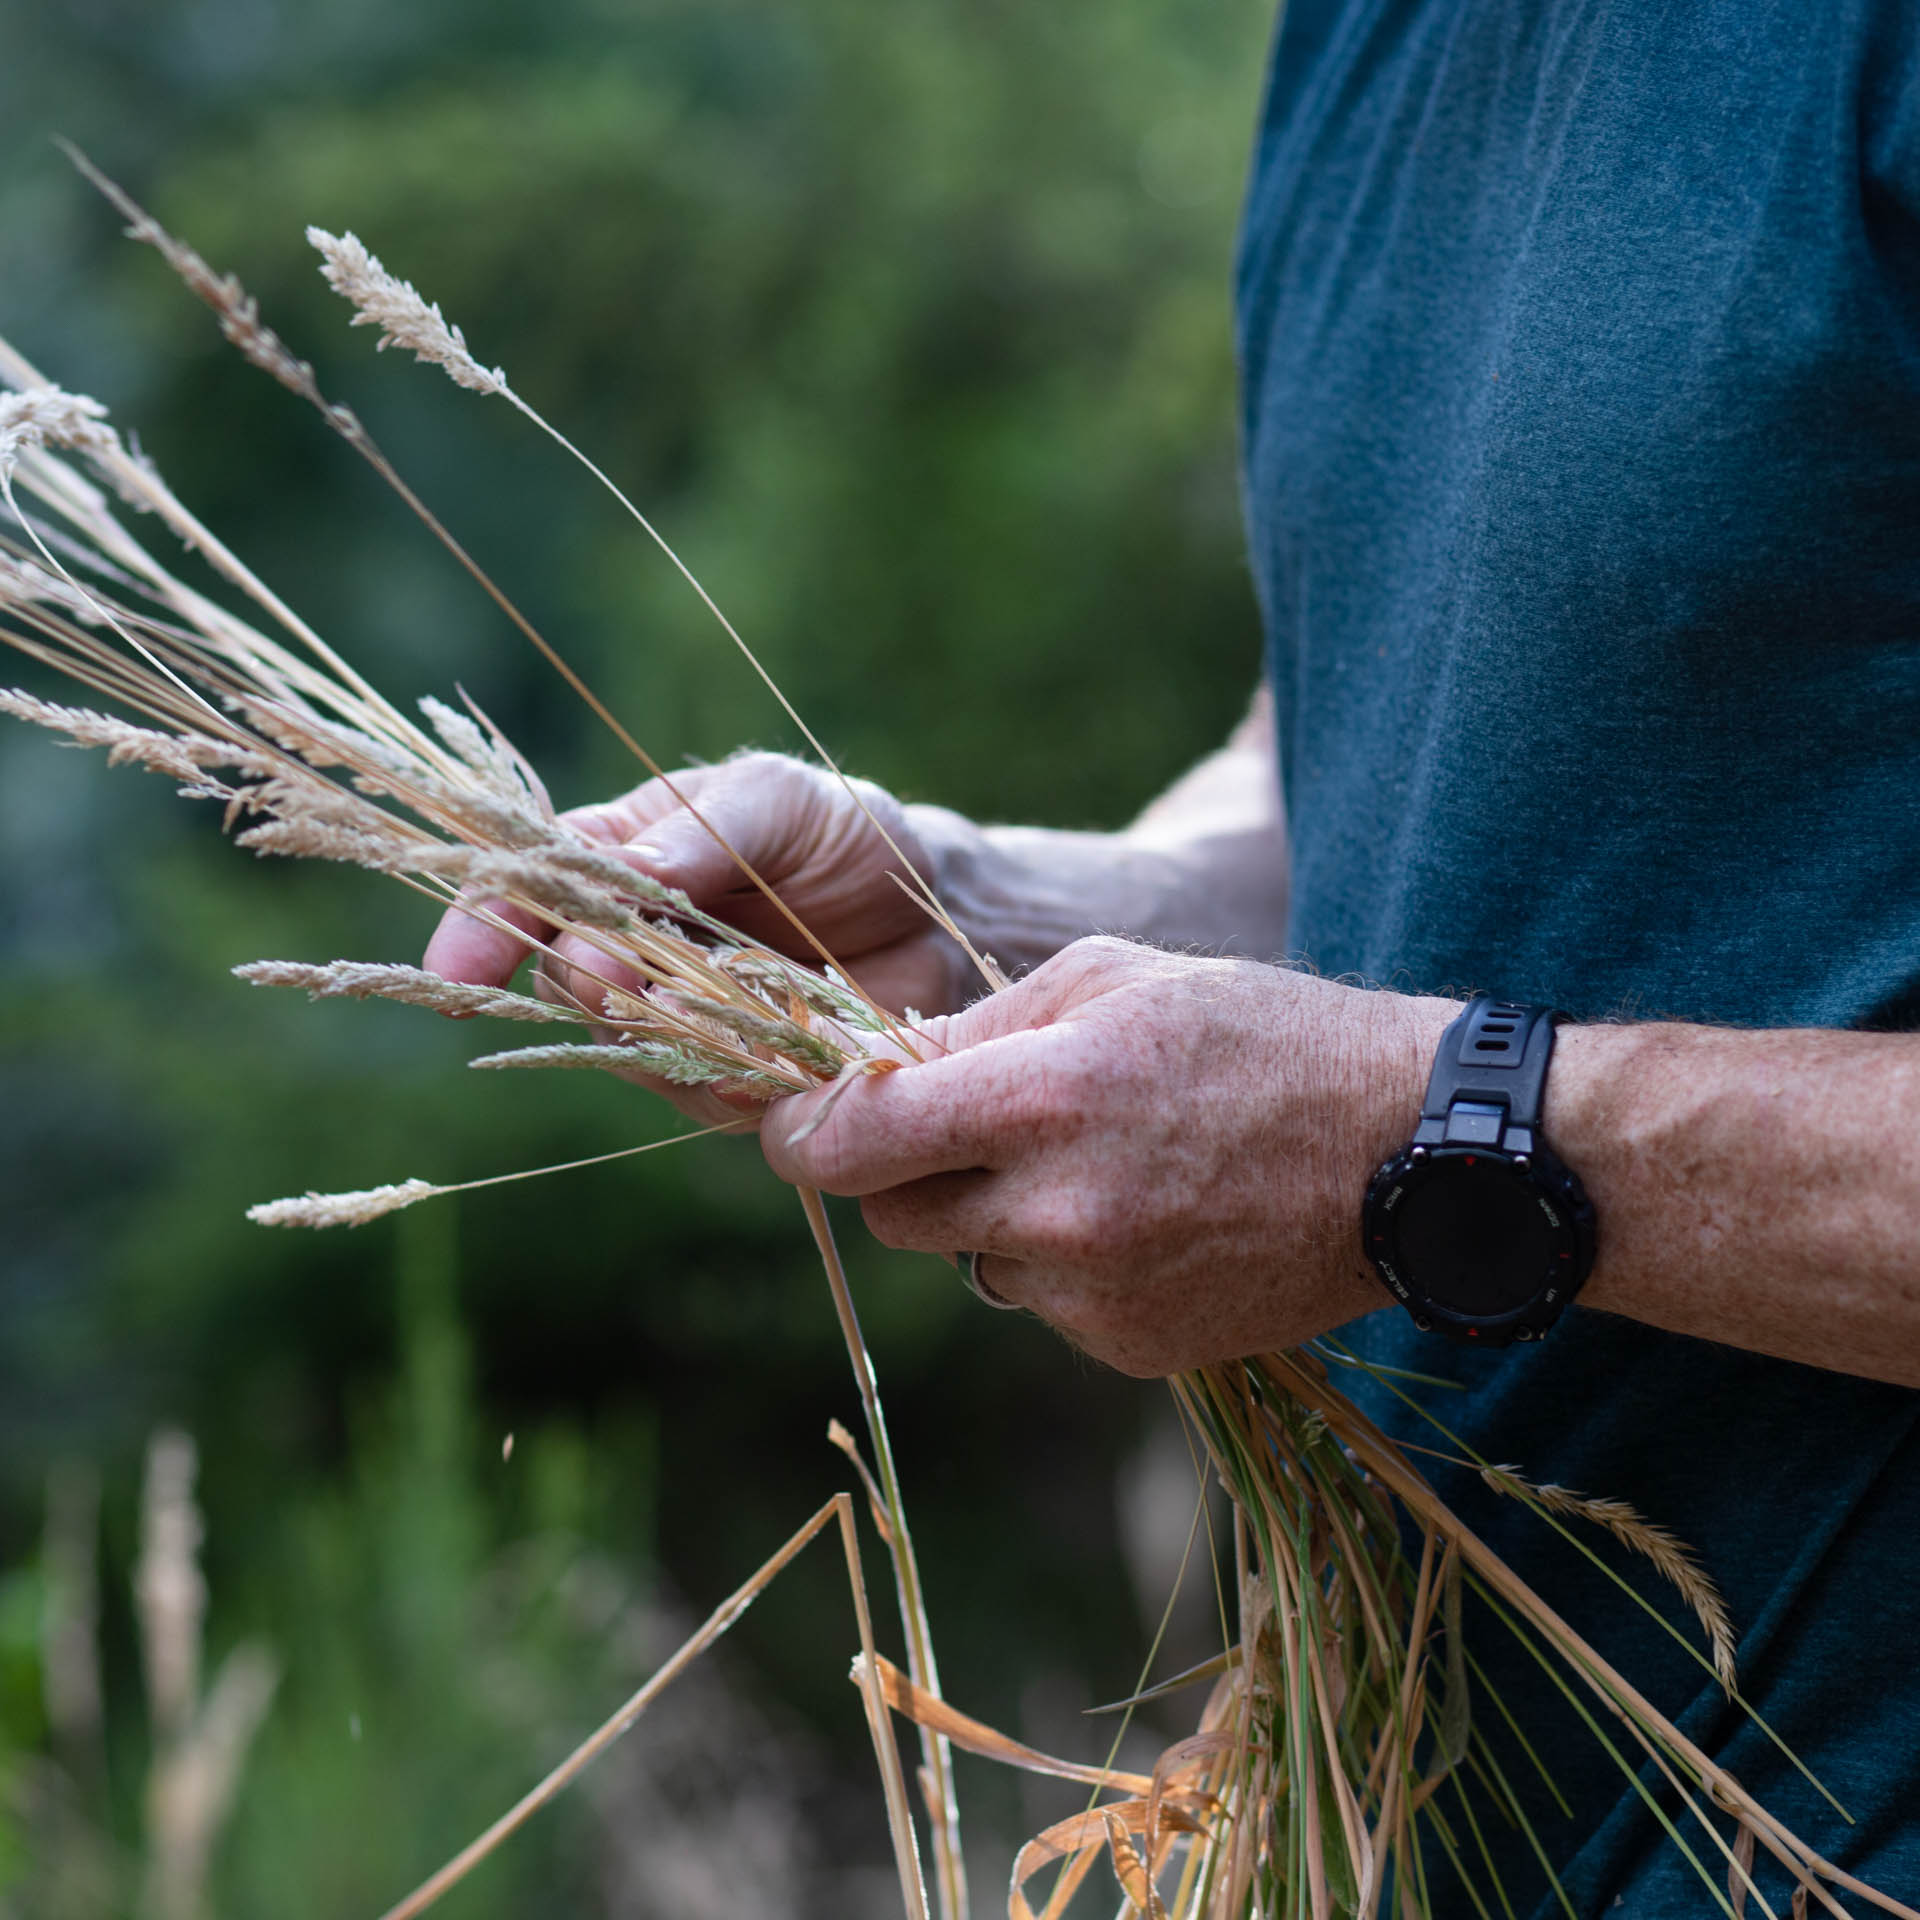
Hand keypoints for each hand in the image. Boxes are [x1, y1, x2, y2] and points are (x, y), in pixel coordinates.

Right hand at [421, 753, 975, 1121]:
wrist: (939, 915)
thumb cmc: (846, 835)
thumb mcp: (778, 801)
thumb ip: (700, 833)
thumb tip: (621, 867)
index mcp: (618, 861)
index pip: (522, 892)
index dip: (477, 930)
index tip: (458, 972)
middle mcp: (629, 948)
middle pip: (562, 981)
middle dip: (588, 981)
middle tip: (630, 974)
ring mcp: (675, 1021)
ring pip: (626, 1048)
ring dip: (662, 1034)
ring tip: (730, 1003)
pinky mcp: (731, 1080)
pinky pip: (703, 1095)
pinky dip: (728, 1079)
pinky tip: (771, 1055)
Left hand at [761, 936, 1453, 1374]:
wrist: (1410, 1156)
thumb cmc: (1262, 1035)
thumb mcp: (1115, 978)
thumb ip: (980, 1026)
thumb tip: (877, 1067)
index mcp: (1043, 1097)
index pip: (850, 1139)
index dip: (798, 1129)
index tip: (789, 1118)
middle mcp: (1055, 1213)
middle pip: (891, 1209)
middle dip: (900, 1164)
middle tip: (965, 1119)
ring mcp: (1094, 1296)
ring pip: (968, 1258)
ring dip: (990, 1213)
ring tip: (1094, 1159)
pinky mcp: (1130, 1350)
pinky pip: (1041, 1304)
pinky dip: (1059, 1263)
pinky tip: (1142, 1214)